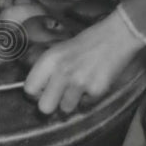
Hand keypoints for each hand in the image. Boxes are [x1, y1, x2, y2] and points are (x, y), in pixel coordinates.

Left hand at [23, 9, 145, 115]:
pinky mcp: (96, 90)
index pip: (29, 88)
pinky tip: (93, 83)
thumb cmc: (87, 43)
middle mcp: (62, 71)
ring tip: (79, 88)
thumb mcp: (60, 50)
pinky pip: (86, 105)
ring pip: (65, 109)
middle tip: (58, 98)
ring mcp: (79, 82)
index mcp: (50, 59)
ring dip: (71, 102)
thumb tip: (39, 92)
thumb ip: (48, 70)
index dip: (35, 94)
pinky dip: (89, 99)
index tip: (43, 92)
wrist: (117, 36)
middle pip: (44, 107)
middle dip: (51, 106)